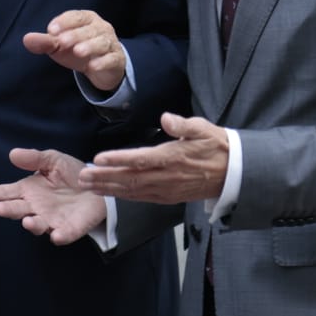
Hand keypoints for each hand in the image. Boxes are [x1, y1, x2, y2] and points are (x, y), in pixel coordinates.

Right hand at [0, 148, 105, 244]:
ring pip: (38, 225)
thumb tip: (13, 154)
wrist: (98, 185)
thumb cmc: (71, 174)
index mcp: (30, 190)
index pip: (8, 192)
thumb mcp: (53, 160)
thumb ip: (34, 158)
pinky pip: (64, 234)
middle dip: (8, 210)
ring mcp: (52, 219)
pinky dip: (60, 236)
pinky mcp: (70, 228)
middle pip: (18, 210)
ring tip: (27, 221)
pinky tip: (56, 236)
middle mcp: (36, 207)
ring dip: (32, 224)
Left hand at [22, 10, 126, 92]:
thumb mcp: (60, 46)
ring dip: (90, 46)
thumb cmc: (79, 49)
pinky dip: (103, 62)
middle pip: (89, 29)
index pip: (77, 16)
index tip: (51, 31)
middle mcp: (101, 28)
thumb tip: (26, 39)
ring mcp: (111, 43)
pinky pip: (111, 58)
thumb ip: (45, 42)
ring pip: (102, 42)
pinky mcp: (117, 59)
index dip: (64, 22)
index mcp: (87, 19)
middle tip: (62, 42)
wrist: (103, 68)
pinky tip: (93, 66)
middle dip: (75, 35)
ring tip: (78, 52)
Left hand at [79, 112, 228, 203]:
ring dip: (109, 188)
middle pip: (130, 178)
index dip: (118, 159)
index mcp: (173, 157)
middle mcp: (166, 177)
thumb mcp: (203, 128)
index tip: (99, 158)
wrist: (232, 172)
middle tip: (83, 176)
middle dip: (104, 178)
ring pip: (132, 191)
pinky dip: (122, 196)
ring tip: (88, 185)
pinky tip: (108, 192)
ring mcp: (166, 190)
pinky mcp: (167, 197)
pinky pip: (141, 198)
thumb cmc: (215, 146)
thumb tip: (166, 118)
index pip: (140, 159)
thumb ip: (183, 124)